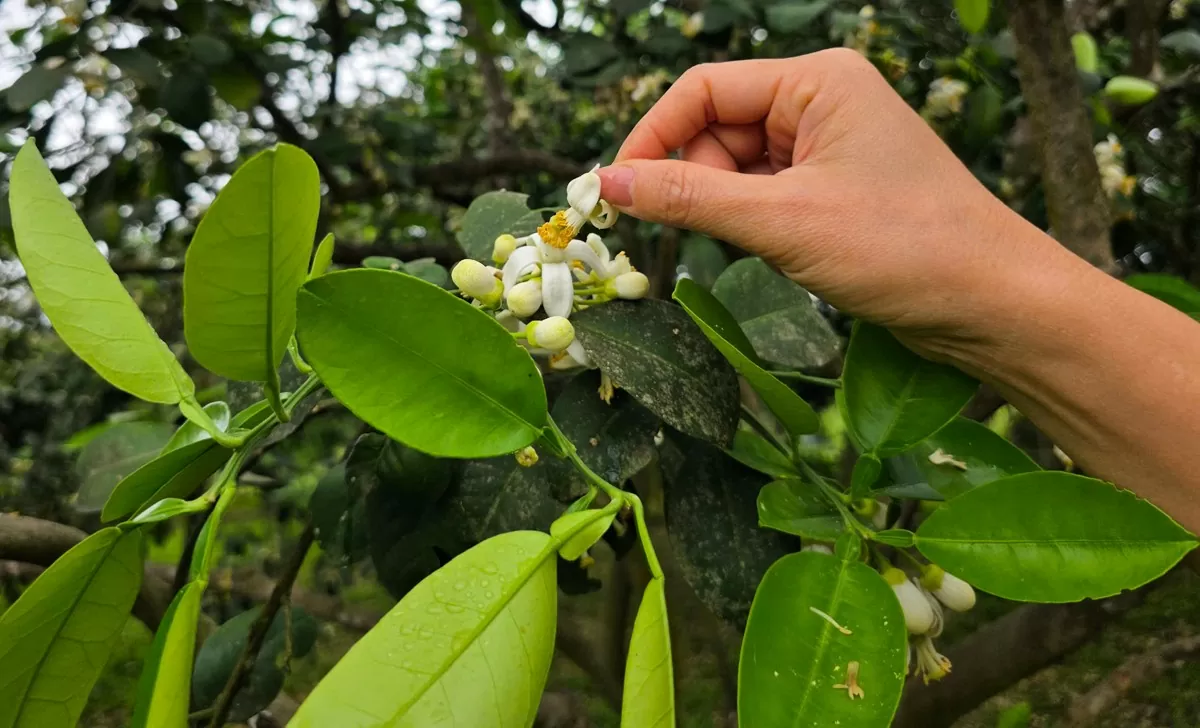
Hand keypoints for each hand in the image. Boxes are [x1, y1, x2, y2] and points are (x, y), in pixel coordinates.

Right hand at [598, 50, 1090, 356]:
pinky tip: (779, 252)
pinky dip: (754, 224)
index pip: (705, 89)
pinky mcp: (836, 189)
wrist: (994, 304)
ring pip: (738, 168)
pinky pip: (765, 195)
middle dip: (696, 181)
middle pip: (718, 129)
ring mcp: (831, 147)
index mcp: (817, 82)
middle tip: (695, 235)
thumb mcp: (783, 222)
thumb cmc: (906, 248)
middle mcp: (823, 102)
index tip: (616, 191)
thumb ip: (689, 198)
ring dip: (728, 209)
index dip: (654, 136)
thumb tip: (609, 182)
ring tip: (765, 247)